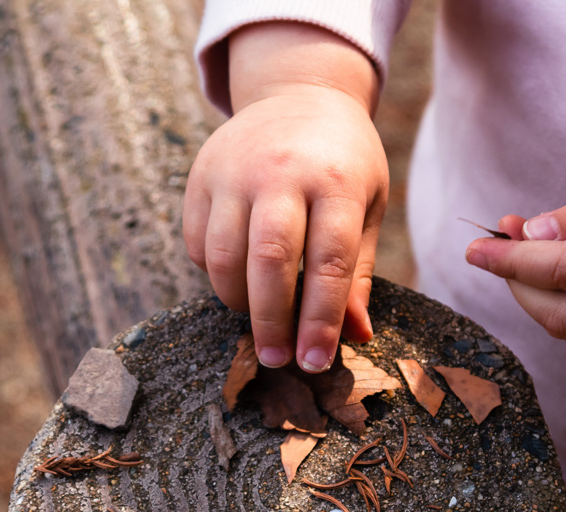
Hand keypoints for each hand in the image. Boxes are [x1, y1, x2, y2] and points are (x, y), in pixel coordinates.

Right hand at [183, 23, 388, 371]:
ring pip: (223, 255)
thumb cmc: (344, 165)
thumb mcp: (367, 208)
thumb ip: (356, 273)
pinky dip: (216, 276)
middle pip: (269, 259)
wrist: (300, 95)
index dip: (321, 318)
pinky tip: (239, 283)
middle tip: (278, 360)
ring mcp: (234, 170)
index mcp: (336, 180)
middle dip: (272, 320)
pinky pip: (199, 243)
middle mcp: (281, 171)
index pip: (328, 261)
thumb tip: (356, 337)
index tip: (316, 361)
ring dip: (240, 302)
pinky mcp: (200, 176)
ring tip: (262, 323)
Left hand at [464, 149, 565, 344]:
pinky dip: (559, 303)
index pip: (560, 273)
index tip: (474, 247)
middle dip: (515, 282)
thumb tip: (530, 235)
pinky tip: (549, 270)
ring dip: (533, 295)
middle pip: (556, 314)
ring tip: (517, 250)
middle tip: (495, 239)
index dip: (511, 261)